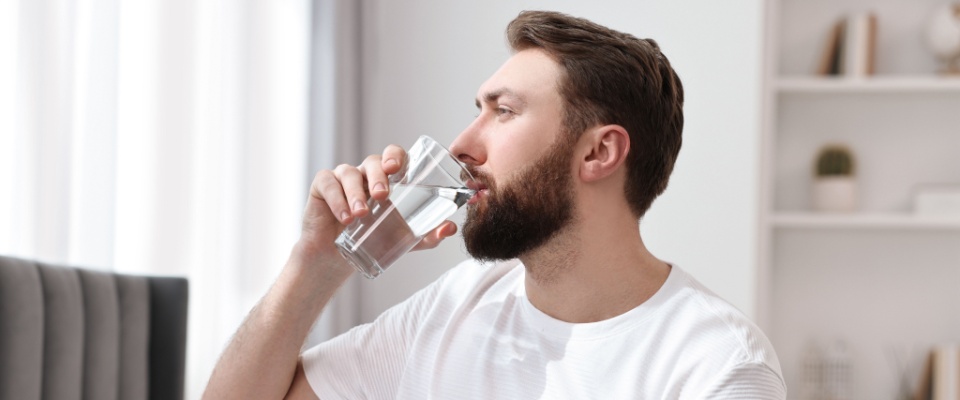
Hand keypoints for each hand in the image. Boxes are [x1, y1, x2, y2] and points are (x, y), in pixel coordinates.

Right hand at [295, 145, 458, 262]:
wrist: (338, 258)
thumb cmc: (375, 239)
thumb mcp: (405, 239)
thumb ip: (428, 234)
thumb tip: (451, 228)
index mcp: (387, 178)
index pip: (393, 156)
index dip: (396, 156)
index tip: (397, 168)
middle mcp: (365, 173)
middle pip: (373, 161)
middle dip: (378, 175)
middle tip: (382, 195)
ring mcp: (342, 178)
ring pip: (349, 173)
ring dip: (356, 193)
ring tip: (360, 214)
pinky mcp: (322, 186)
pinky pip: (328, 184)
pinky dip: (336, 199)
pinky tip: (344, 217)